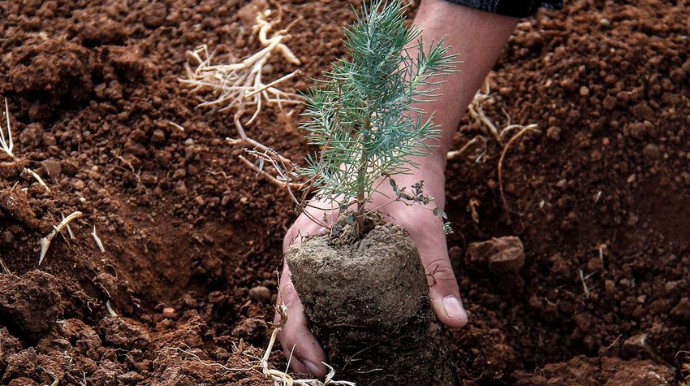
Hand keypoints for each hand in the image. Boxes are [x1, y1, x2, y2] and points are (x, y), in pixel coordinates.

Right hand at [275, 157, 467, 376]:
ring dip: (311, 335)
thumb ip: (435, 273)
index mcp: (309, 241)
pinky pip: (315, 289)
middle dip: (302, 348)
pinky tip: (345, 335)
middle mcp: (303, 248)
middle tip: (330, 375)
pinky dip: (322, 316)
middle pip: (289, 310)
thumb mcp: (421, 224)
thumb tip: (454, 322)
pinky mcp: (329, 249)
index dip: (299, 343)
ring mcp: (313, 249)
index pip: (290, 304)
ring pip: (299, 302)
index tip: (323, 367)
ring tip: (334, 365)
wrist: (400, 140)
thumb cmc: (402, 175)